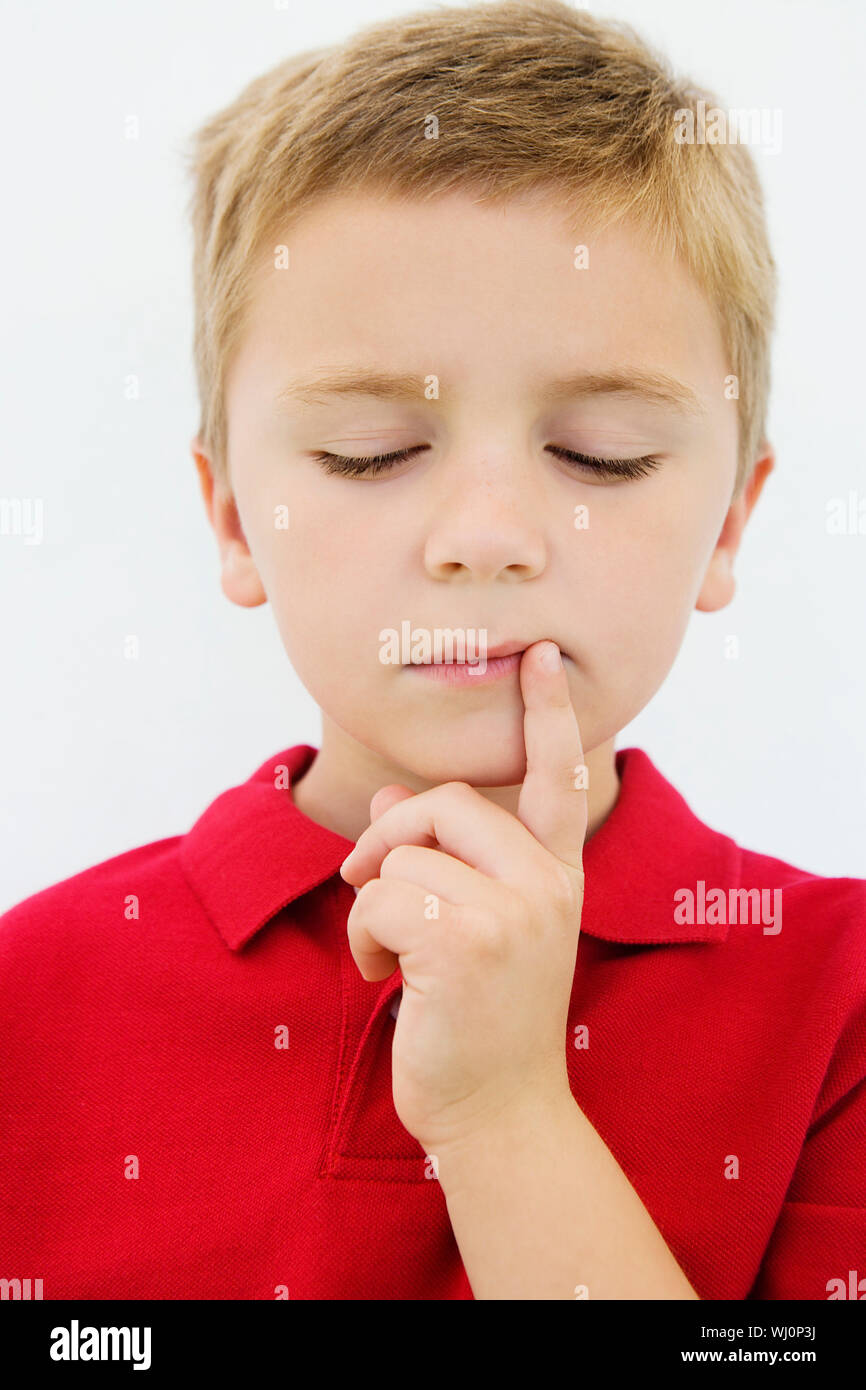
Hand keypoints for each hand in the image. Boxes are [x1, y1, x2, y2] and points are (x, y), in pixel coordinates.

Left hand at [339, 640, 586, 1157]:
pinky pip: (380, 896)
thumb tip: (391, 792)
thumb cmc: (479, 1017)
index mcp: (557, 874)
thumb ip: (443, 856)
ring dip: (371, 905)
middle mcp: (548, 883)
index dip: (549, 715)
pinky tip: (381, 980)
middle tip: (366, 882)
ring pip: (402, 854)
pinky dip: (362, 938)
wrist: (499, 1112)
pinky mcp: (467, 939)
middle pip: (443, 800)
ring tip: (388, 957)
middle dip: (389, 836)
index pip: (557, 779)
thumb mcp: (473, 926)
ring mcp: (515, 910)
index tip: (541, 656)